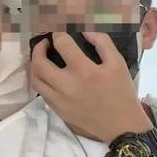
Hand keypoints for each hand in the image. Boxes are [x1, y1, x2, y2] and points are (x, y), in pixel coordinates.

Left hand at [30, 31, 152, 142]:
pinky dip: (41, 81)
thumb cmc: (122, 92)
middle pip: (39, 63)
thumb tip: (84, 31)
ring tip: (41, 59)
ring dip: (35, 65)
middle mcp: (67, 85)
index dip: (58, 33)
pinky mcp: (58, 111)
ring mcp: (60, 100)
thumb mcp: (118, 63)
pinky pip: (42, 93)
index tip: (60, 32)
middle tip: (45, 43)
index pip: (62, 44)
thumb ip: (102, 42)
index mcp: (84, 71)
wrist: (121, 126)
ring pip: (35, 79)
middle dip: (39, 48)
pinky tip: (49, 76)